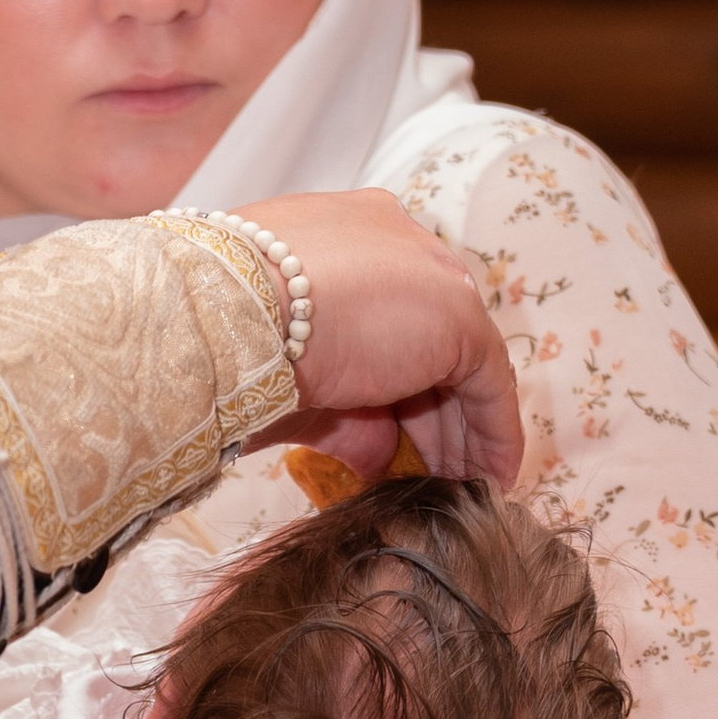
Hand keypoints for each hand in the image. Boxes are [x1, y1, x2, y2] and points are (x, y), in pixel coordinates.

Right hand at [229, 188, 521, 487]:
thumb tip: (376, 455)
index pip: (387, 310)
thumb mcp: (288, 369)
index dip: (395, 377)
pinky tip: (492, 478)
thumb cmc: (228, 334)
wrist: (224, 309)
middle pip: (428, 336)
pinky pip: (488, 384)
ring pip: (461, 360)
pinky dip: (493, 435)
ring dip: (462, 429)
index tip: (394, 429)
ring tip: (463, 485)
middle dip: (430, 410)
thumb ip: (340, 409)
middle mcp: (395, 242)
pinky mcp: (459, 316)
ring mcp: (432, 272)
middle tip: (433, 468)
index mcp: (345, 234)